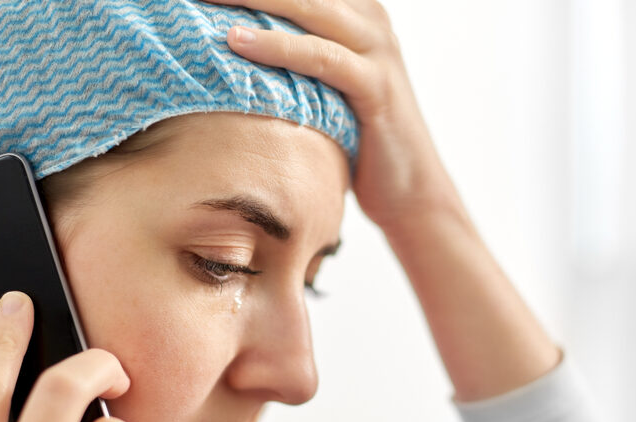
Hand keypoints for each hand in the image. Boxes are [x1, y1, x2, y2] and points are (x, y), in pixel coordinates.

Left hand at [215, 0, 458, 230]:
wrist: (409, 189)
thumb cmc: (355, 137)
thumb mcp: (320, 84)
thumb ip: (288, 54)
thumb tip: (226, 43)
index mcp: (354, 8)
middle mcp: (368, 16)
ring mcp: (376, 47)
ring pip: (307, 6)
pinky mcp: (376, 84)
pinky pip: (321, 56)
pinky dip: (277, 47)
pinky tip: (237, 41)